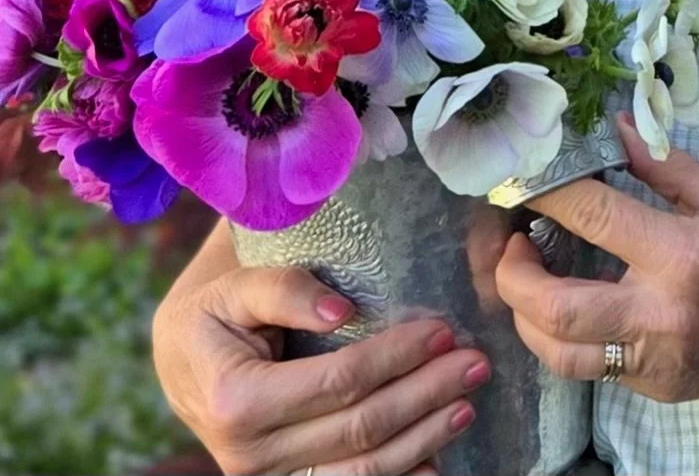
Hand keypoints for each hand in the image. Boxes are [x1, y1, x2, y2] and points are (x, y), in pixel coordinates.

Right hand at [152, 260, 491, 475]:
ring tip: (466, 402)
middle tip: (474, 363)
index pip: (338, 382)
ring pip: (362, 470)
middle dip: (425, 395)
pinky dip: (398, 475)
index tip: (442, 330)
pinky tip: (435, 457)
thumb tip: (341, 311)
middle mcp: (250, 453)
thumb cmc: (213, 310)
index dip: (396, 358)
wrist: (179, 359)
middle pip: (360, 428)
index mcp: (237, 400)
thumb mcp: (235, 285)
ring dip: (424, 438)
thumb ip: (284, 290)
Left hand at [494, 113, 698, 404]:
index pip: (593, 216)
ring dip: (528, 318)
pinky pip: (593, 371)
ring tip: (527, 281)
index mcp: (681, 255)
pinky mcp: (658, 389)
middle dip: (514, 275)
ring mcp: (657, 363)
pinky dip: (568, 339)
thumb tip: (611, 128)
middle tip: (511, 244)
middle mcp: (661, 316)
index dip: (546, 190)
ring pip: (561, 356)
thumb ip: (660, 164)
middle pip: (556, 309)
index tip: (523, 175)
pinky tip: (569, 306)